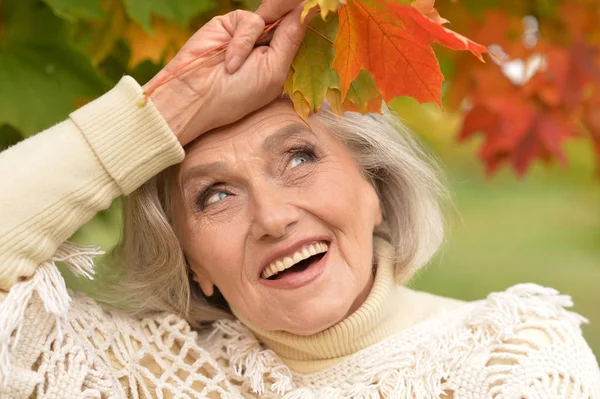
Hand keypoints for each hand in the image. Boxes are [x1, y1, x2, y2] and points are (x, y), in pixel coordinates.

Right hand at [145, 4, 308, 146]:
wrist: (198, 95)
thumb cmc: (238, 94)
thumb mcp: (274, 70)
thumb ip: (291, 38)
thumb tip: (309, 9)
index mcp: (284, 59)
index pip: (304, 33)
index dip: (312, 23)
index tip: (324, 12)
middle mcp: (270, 43)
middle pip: (291, 18)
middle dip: (294, 19)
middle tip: (285, 41)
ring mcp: (251, 33)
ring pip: (272, 17)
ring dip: (260, 41)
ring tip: (241, 67)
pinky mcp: (232, 23)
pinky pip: (250, 20)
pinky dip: (243, 41)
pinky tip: (231, 62)